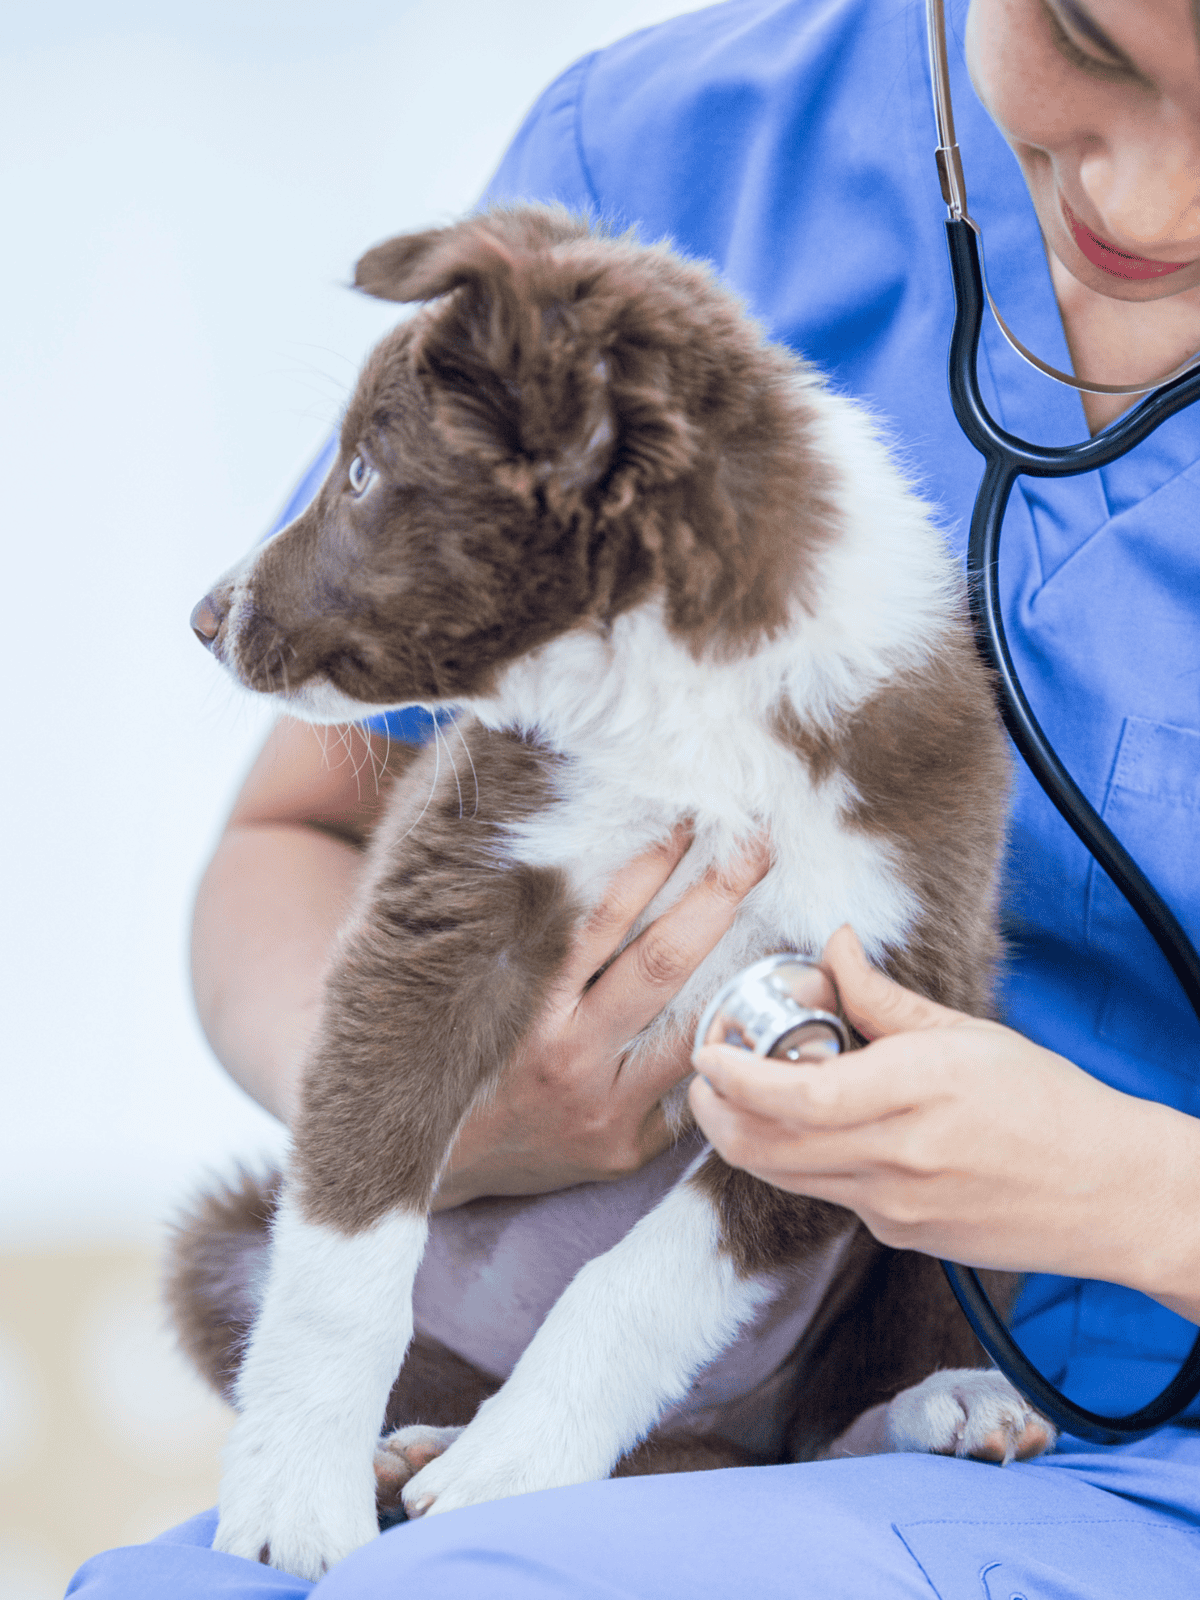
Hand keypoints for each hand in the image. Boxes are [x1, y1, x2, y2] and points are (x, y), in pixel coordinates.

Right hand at [432, 830, 769, 1208]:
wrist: (421, 1170)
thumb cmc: (435, 1060)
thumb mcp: (440, 991)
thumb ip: (485, 931)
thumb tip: (514, 847)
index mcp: (522, 1012)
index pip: (602, 923)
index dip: (650, 866)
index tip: (689, 821)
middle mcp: (568, 1059)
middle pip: (661, 965)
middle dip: (717, 897)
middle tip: (757, 846)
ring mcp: (604, 1111)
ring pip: (692, 1031)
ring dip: (740, 974)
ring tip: (781, 922)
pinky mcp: (626, 1150)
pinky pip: (687, 1090)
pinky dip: (718, 1047)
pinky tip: (751, 1009)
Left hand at [690, 926, 1199, 1317]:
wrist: (1109, 1192)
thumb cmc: (1046, 1103)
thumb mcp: (964, 1033)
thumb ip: (882, 998)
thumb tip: (835, 948)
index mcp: (913, 1092)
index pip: (793, 1097)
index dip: (733, 1079)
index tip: (708, 1051)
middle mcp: (896, 1157)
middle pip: (764, 1148)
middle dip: (714, 1112)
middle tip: (705, 1076)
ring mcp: (894, 1207)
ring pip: (782, 1177)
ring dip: (744, 1138)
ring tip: (740, 1097)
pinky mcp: (898, 1236)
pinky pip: (826, 1196)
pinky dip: (800, 1161)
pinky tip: (817, 1130)